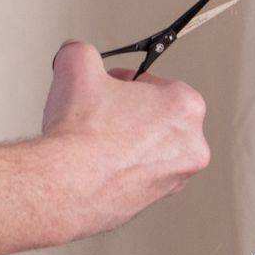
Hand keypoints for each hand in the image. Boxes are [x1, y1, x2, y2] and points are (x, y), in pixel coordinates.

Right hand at [43, 40, 211, 239]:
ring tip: (93, 143)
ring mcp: (175, 178)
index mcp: (187, 106)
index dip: (126, 84)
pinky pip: (136, 178)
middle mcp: (192, 144)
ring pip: (147, 150)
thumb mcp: (78, 65)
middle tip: (99, 115)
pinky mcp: (153, 203)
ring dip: (124, 144)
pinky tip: (94, 168)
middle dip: (128, 115)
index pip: (155, 85)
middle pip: (156, 119)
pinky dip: (118, 172)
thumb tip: (76, 52)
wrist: (63, 186)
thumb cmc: (80, 130)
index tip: (107, 88)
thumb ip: (83, 51)